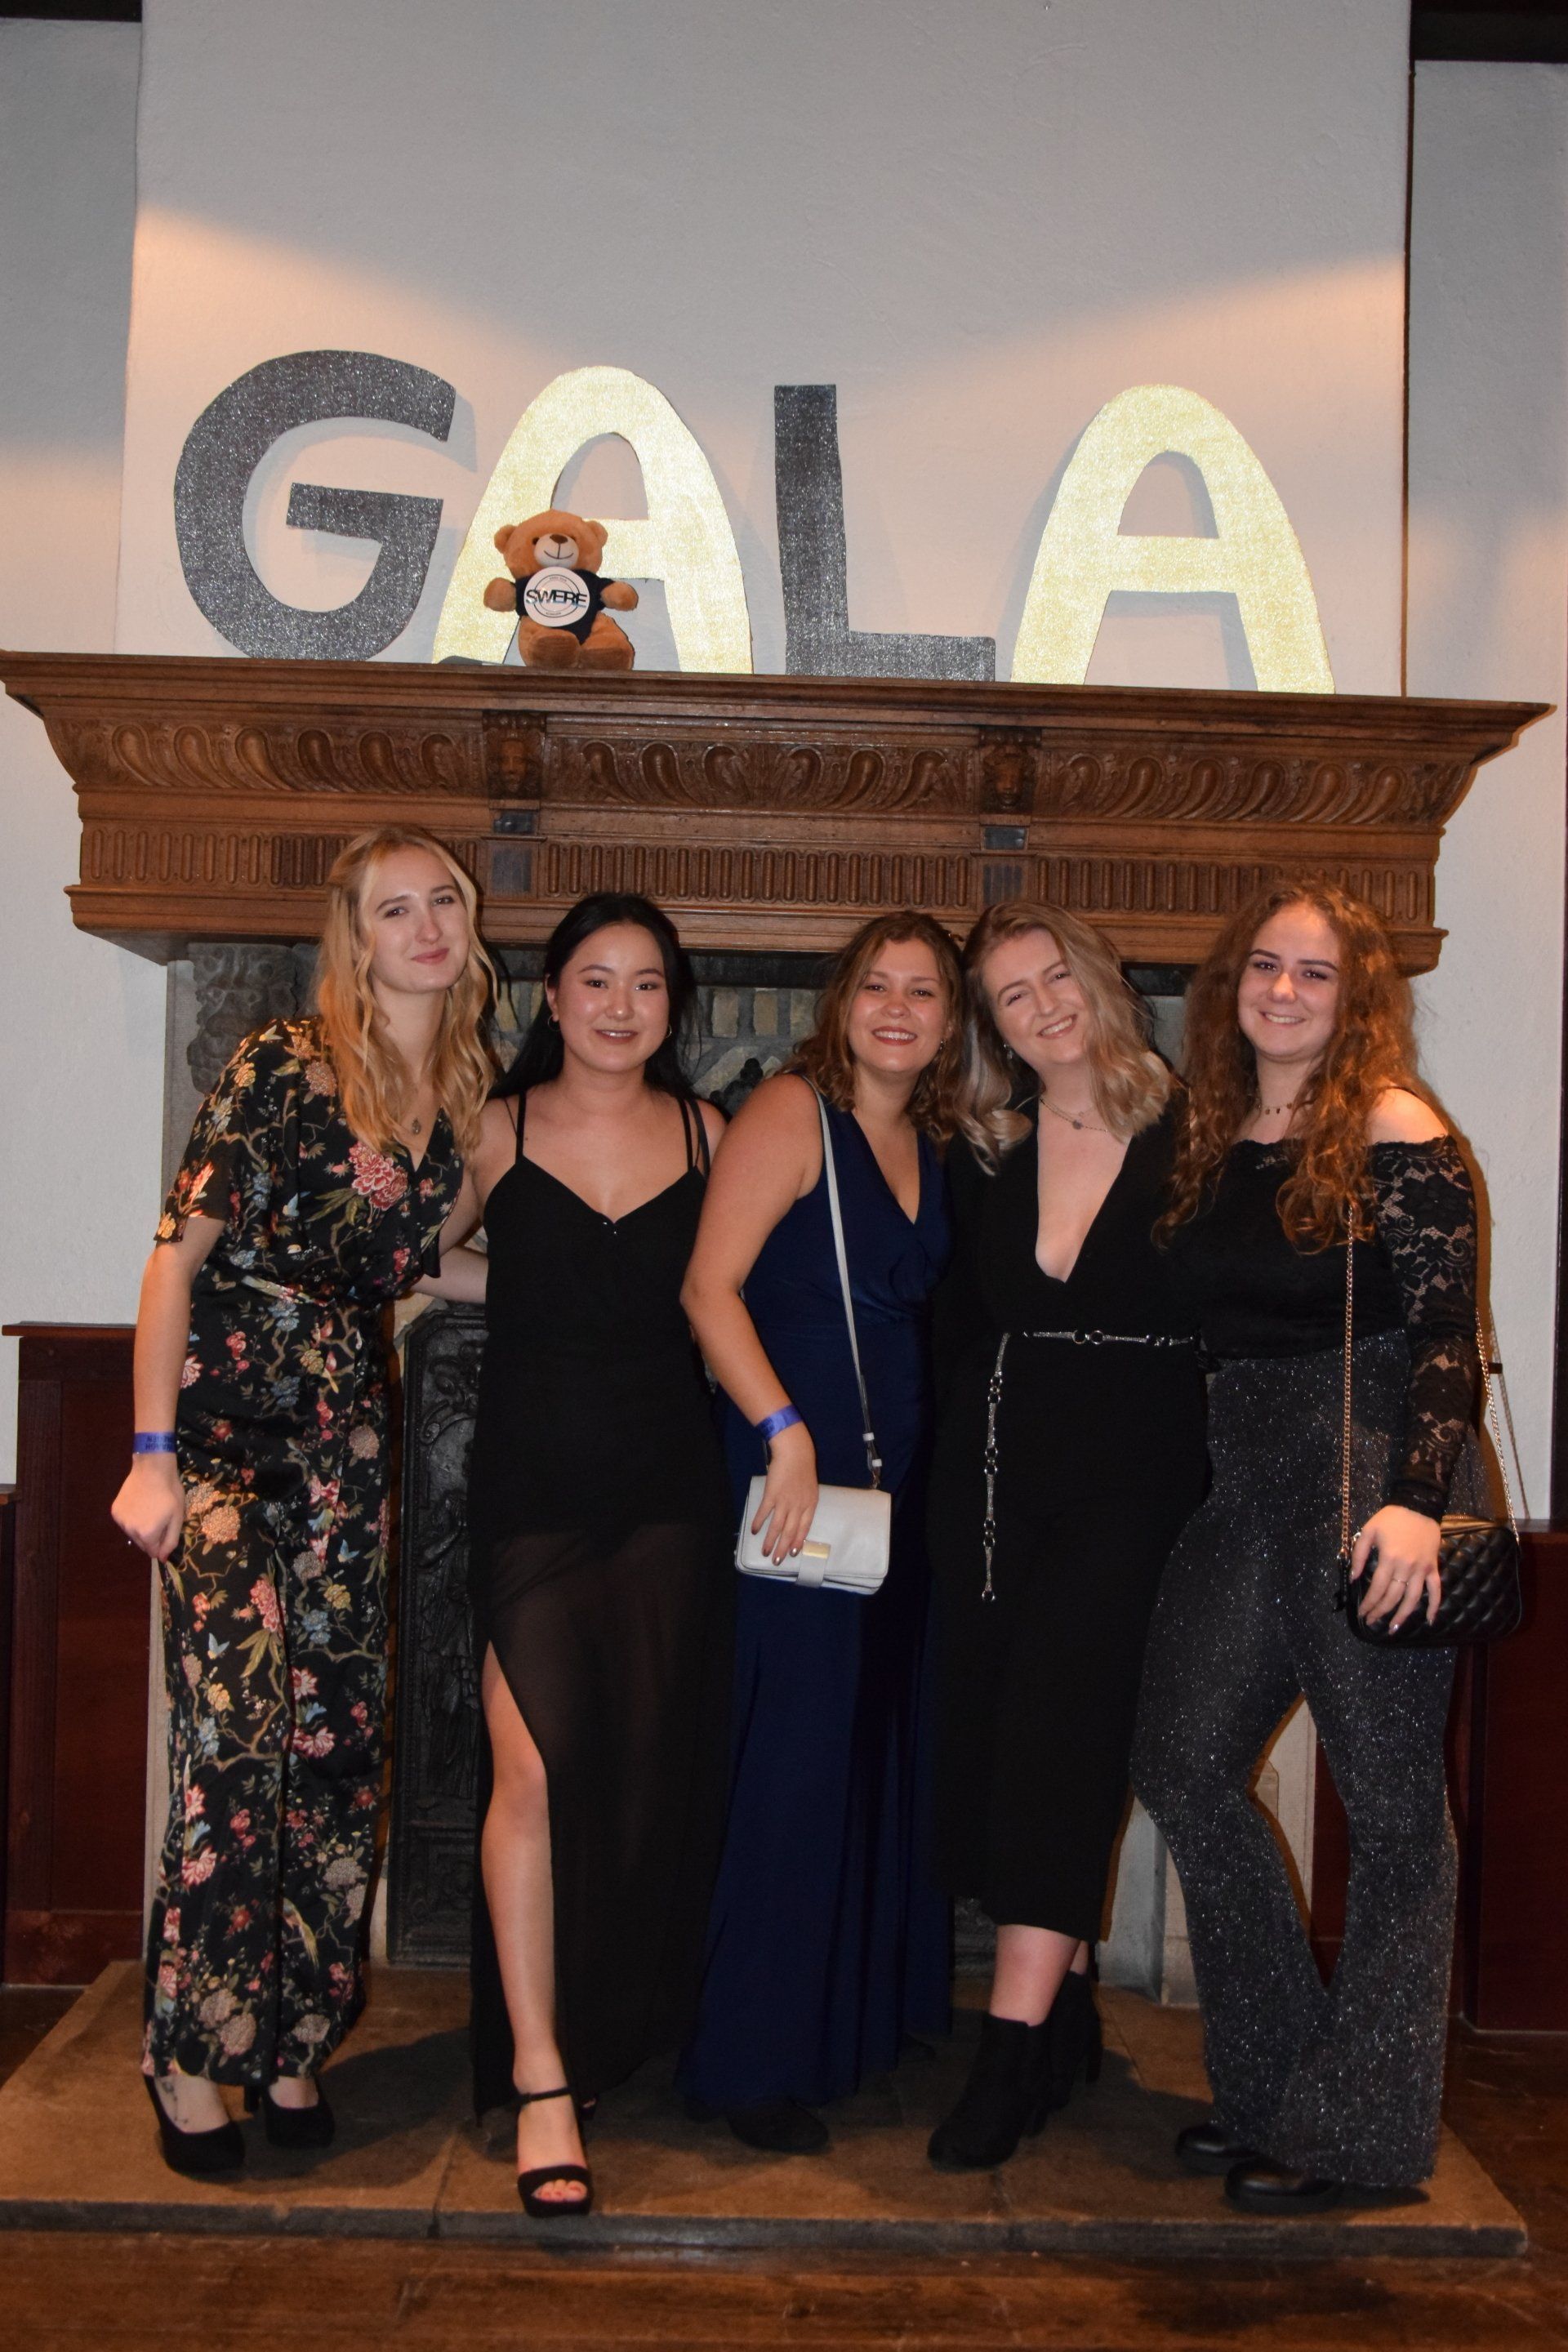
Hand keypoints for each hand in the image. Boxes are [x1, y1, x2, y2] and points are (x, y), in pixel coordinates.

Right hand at [112, 1454, 185, 1561]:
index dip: (161, 1543)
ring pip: (132, 1533)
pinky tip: (139, 1505)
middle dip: (151, 1536)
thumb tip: (162, 1558)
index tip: (166, 1530)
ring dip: (140, 1528)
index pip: (153, 1551)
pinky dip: (131, 1518)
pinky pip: (125, 1522)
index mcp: (147, 1534)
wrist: (152, 1469)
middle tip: (160, 1518)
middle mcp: (130, 1530)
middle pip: (142, 1543)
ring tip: (149, 1510)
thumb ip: (170, 1541)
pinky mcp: (115, 1511)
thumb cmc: (170, 1493)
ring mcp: (120, 1520)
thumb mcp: (177, 1518)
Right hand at [750, 1422, 818, 1565]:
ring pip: (777, 1527)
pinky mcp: (772, 1495)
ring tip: (764, 1551)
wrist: (795, 1452)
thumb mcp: (810, 1488)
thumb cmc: (803, 1468)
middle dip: (783, 1549)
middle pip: (790, 1532)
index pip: (804, 1529)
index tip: (793, 1553)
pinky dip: (758, 1523)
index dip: (798, 1542)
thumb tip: (796, 1518)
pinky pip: (764, 1513)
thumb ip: (804, 1503)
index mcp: (810, 1505)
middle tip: (776, 1561)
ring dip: (770, 1541)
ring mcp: (785, 1501)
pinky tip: (754, 1531)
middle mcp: (798, 1506)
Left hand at [1350, 1503, 1441, 1630]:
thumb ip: (1359, 1555)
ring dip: (1403, 1616)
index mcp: (1389, 1559)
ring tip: (1393, 1628)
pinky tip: (1429, 1620)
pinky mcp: (1433, 1567)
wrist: (1418, 1505)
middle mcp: (1406, 1568)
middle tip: (1372, 1621)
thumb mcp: (1368, 1531)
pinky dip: (1434, 1606)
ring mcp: (1422, 1569)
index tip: (1362, 1613)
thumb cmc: (1391, 1518)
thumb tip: (1354, 1578)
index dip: (1369, 1603)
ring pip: (1413, 1599)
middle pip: (1393, 1597)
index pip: (1377, 1588)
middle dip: (1381, 1612)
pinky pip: (1436, 1590)